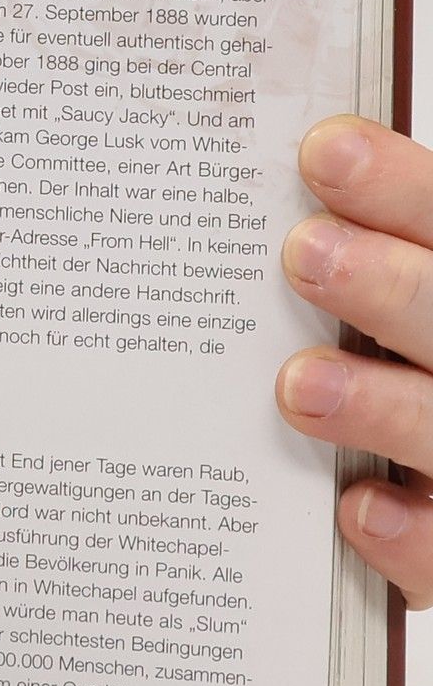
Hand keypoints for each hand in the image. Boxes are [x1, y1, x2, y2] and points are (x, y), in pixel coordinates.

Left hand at [278, 115, 432, 605]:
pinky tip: (355, 510)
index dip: (407, 189)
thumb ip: (361, 270)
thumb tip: (274, 183)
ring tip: (300, 386)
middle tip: (304, 253)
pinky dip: (412, 535)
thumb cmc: (395, 382)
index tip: (323, 150)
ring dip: (385, 408)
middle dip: (394, 287)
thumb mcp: (382, 316)